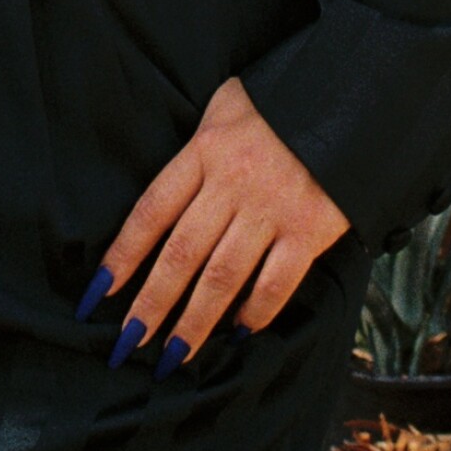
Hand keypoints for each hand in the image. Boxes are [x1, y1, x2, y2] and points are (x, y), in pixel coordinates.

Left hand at [83, 77, 349, 373]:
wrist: (352, 95)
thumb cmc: (279, 102)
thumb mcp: (226, 106)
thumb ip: (197, 149)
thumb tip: (168, 197)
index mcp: (204, 151)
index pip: (151, 211)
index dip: (122, 255)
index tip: (98, 293)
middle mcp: (233, 183)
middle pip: (181, 253)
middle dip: (150, 304)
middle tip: (127, 343)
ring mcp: (272, 208)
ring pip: (222, 276)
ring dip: (194, 321)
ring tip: (172, 356)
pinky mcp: (311, 228)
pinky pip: (277, 281)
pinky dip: (255, 312)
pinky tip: (237, 334)